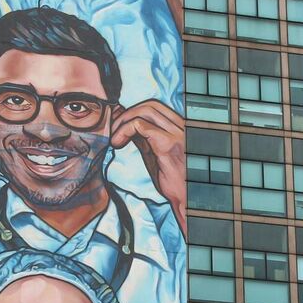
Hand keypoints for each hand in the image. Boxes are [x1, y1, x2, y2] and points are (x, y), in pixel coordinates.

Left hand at [109, 99, 187, 229]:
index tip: (120, 127)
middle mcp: (182, 126)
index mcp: (182, 127)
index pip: (156, 106)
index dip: (134, 112)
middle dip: (128, 114)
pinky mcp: (168, 144)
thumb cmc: (174, 180)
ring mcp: (177, 133)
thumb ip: (147, 138)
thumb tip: (127, 127)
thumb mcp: (158, 153)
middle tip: (115, 131)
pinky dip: (124, 131)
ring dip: (123, 121)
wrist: (187, 198)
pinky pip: (140, 125)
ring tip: (115, 138)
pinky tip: (117, 143)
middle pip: (150, 104)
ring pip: (144, 111)